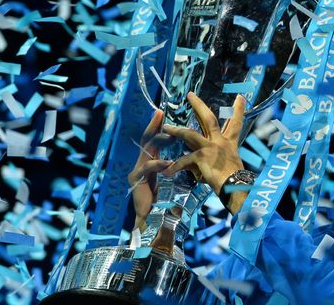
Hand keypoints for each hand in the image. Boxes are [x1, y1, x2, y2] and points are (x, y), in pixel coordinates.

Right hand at [127, 109, 174, 231]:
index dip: (160, 126)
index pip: (156, 140)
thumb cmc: (168, 201)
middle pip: (148, 139)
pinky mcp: (136, 180)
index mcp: (153, 161)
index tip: (164, 112)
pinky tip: (167, 163)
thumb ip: (180, 165)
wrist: (156, 221)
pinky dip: (158, 164)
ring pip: (146, 150)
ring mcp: (137, 170)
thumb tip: (197, 153)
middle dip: (154, 125)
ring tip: (169, 134)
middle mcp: (143, 163)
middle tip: (160, 113)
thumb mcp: (176, 179)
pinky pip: (147, 168)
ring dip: (158, 142)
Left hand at [162, 92, 246, 213]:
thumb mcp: (226, 166)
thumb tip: (195, 165)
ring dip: (176, 130)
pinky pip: (184, 160)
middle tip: (190, 94)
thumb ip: (211, 160)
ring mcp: (211, 147)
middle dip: (198, 105)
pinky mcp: (202, 157)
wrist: (236, 188)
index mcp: (229, 143)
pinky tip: (166, 171)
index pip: (235, 123)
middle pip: (208, 118)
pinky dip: (175, 167)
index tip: (240, 97)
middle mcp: (220, 142)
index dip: (238, 110)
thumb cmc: (235, 181)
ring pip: (190, 134)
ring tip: (165, 127)